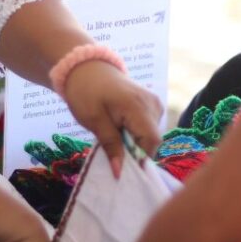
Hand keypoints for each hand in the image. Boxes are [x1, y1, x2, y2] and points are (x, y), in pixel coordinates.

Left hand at [62, 61, 162, 176]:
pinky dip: (137, 133)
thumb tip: (119, 172)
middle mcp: (152, 103)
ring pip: (151, 134)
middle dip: (136, 151)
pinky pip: (150, 126)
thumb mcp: (94, 121)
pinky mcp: (152, 103)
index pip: (151, 140)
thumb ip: (110, 146)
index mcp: (137, 106)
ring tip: (115, 137)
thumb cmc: (86, 92)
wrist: (87, 68)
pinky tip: (122, 129)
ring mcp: (154, 102)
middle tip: (114, 153)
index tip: (123, 168)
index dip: (140, 158)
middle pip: (152, 139)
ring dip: (135, 142)